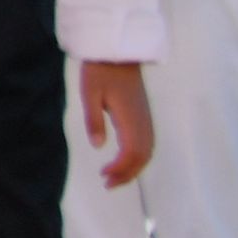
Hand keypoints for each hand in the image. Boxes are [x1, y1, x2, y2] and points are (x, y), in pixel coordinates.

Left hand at [83, 61, 154, 190]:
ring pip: (147, 151)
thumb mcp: (90, 94)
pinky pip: (147, 143)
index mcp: (131, 118)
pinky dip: (138, 157)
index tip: (103, 176)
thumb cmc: (100, 71)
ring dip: (133, 167)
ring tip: (114, 177)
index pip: (132, 153)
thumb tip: (98, 146)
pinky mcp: (144, 116)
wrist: (117, 53)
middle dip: (127, 174)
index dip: (120, 168)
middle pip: (143, 157)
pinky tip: (124, 161)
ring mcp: (146, 119)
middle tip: (107, 184)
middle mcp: (144, 121)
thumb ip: (94, 120)